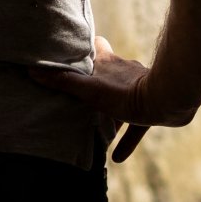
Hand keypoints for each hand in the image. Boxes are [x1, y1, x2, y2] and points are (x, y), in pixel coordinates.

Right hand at [28, 36, 161, 161]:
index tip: (75, 53)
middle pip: (109, 69)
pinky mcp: (150, 109)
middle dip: (98, 79)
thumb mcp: (90, 89)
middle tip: (83, 92)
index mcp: (109, 62)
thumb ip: (64, 81)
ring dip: (112, 111)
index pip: (96, 44)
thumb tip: (33, 70)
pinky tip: (117, 157)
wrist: (167, 101)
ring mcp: (139, 88)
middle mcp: (124, 71)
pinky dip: (127, 139)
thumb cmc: (126, 93)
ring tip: (97, 127)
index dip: (87, 46)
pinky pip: (136, 125)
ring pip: (122, 97)